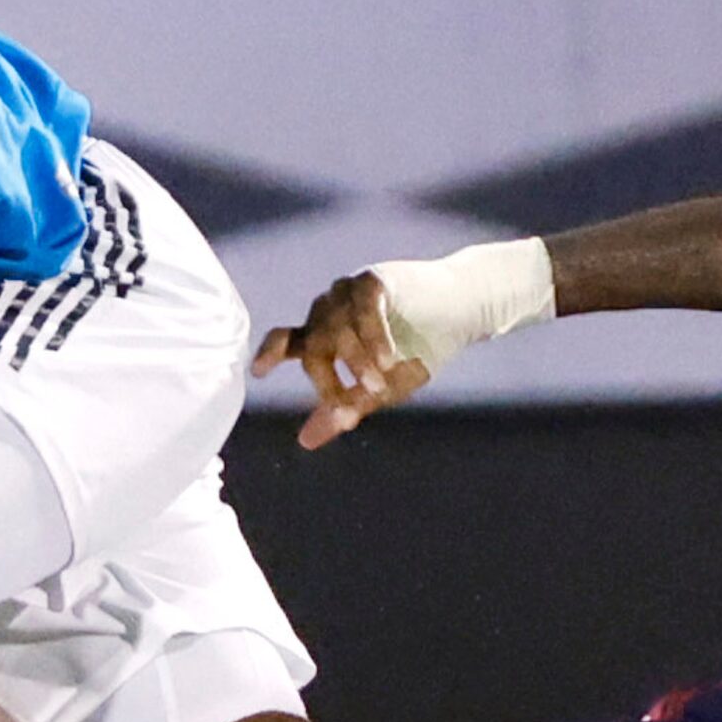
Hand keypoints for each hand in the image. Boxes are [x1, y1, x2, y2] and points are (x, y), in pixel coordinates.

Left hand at [252, 272, 433, 449]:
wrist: (463, 309)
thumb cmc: (421, 346)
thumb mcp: (382, 387)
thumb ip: (346, 408)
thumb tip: (305, 441)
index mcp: (326, 331)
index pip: (287, 341)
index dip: (270, 354)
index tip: (258, 372)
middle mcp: (330, 309)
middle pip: (313, 347)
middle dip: (329, 383)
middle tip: (349, 412)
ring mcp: (349, 291)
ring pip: (337, 330)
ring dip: (356, 363)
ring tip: (379, 387)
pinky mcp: (375, 280)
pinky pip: (363, 311)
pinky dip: (373, 338)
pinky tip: (388, 359)